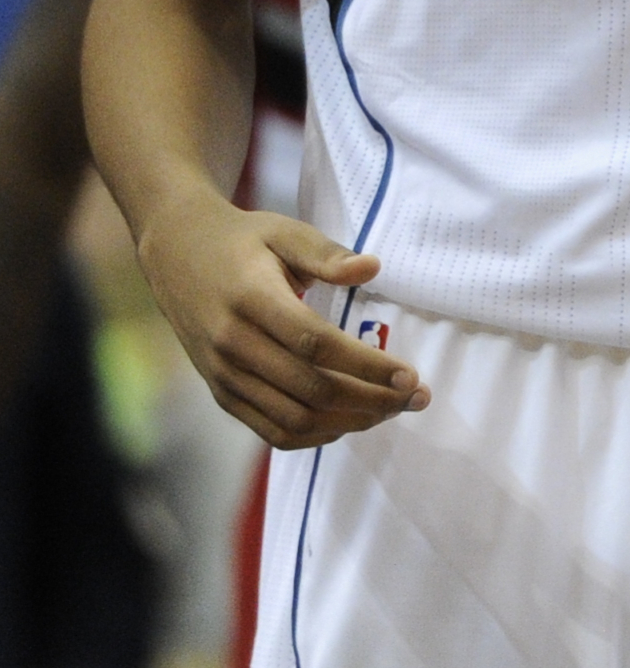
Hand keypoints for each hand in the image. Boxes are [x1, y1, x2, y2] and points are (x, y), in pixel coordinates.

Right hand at [131, 195, 424, 447]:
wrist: (176, 252)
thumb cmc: (241, 239)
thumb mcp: (284, 232)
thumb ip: (327, 253)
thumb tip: (372, 268)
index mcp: (252, 301)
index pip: (316, 345)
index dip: (366, 366)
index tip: (409, 376)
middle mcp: (233, 345)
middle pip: (310, 389)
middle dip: (371, 400)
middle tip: (415, 397)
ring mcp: (223, 374)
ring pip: (292, 418)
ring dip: (348, 422)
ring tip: (390, 410)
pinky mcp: (219, 392)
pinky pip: (268, 429)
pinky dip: (312, 435)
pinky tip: (347, 422)